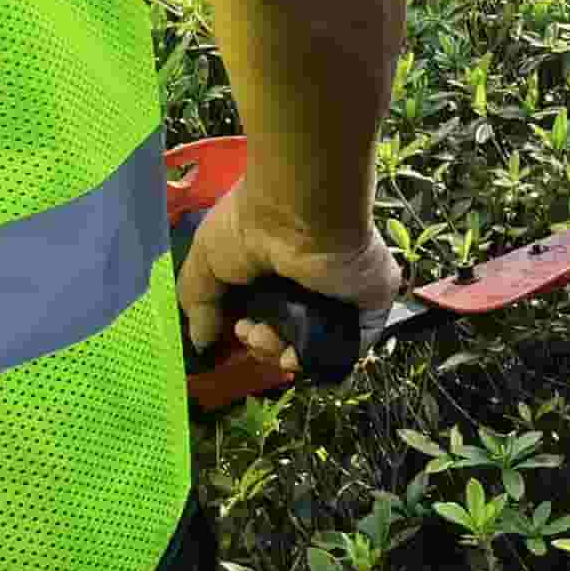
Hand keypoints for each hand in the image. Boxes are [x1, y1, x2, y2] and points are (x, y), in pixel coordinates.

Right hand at [176, 178, 403, 379]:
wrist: (299, 212)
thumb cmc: (249, 225)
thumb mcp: (205, 260)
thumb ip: (199, 301)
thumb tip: (200, 341)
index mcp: (278, 264)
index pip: (266, 309)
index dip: (247, 330)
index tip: (231, 330)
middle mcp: (311, 279)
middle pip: (288, 331)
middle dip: (260, 344)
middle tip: (248, 331)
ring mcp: (342, 293)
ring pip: (313, 343)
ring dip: (281, 352)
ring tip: (265, 335)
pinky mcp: (370, 305)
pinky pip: (347, 346)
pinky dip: (317, 358)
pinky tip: (293, 354)